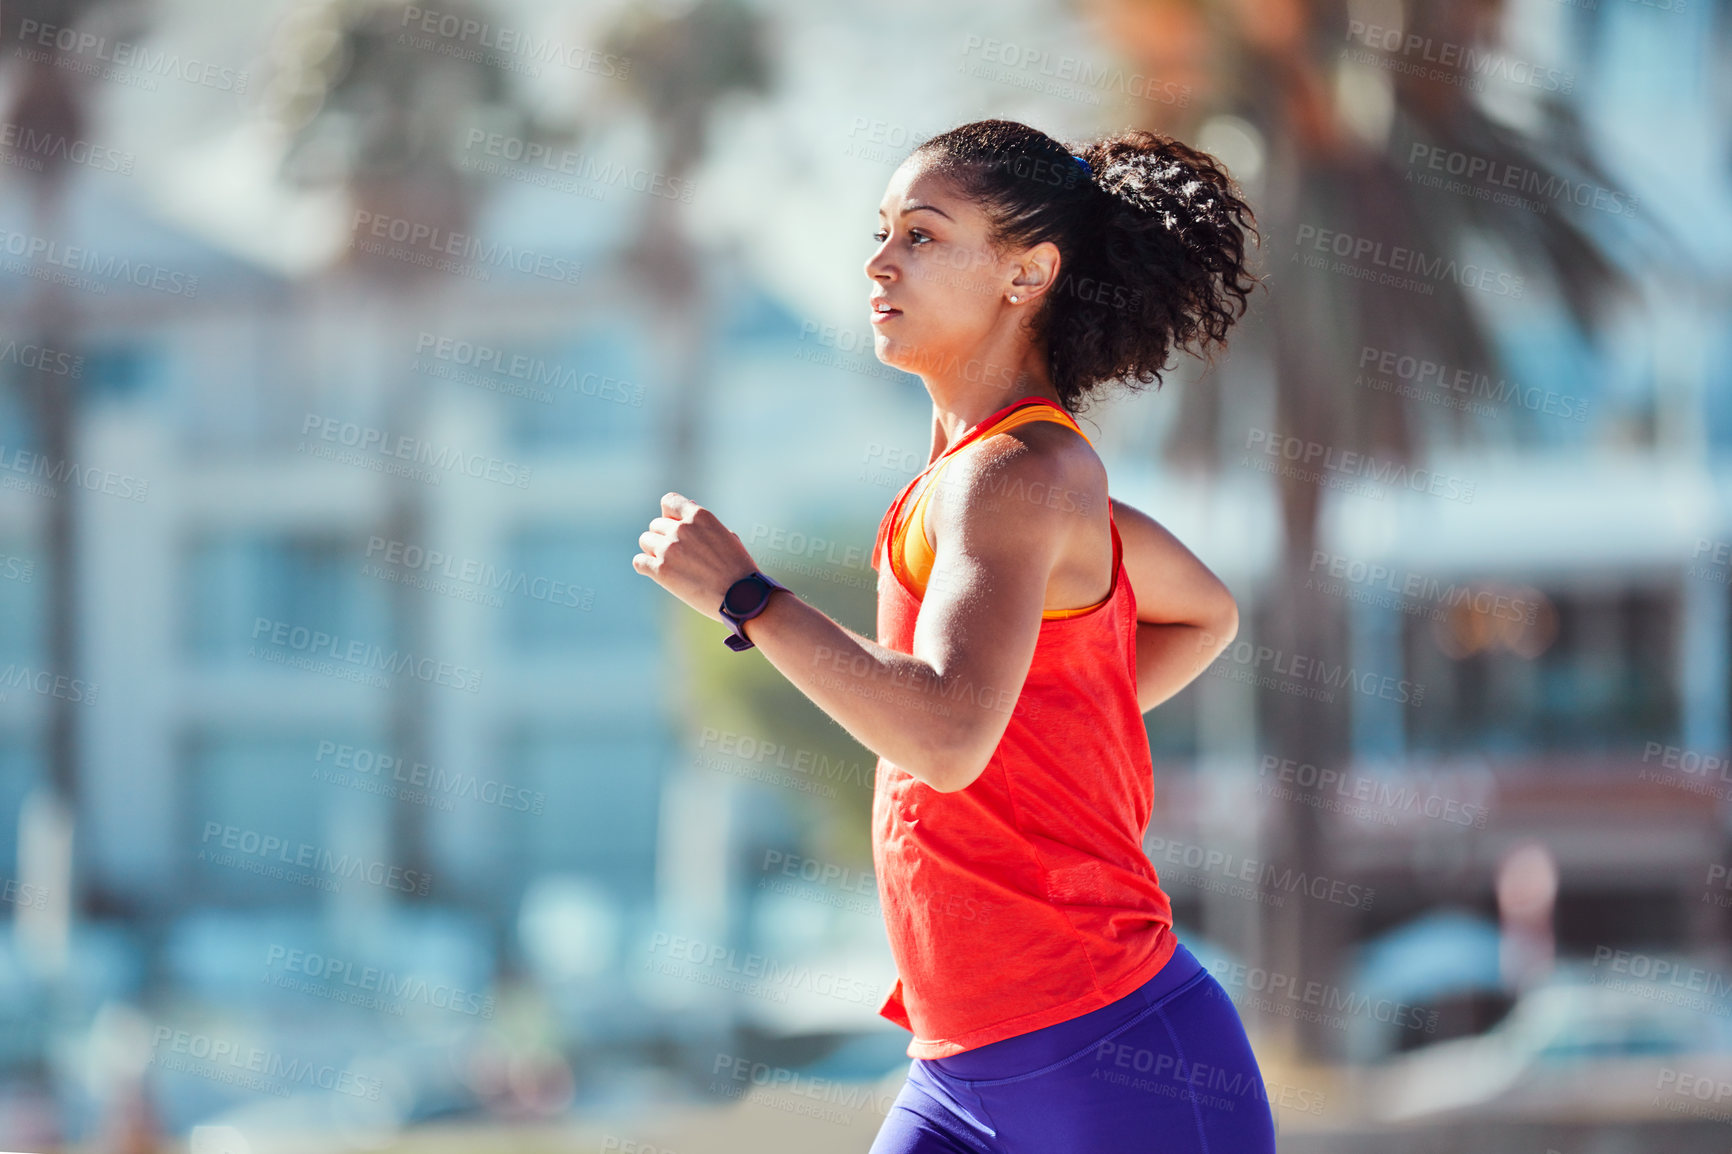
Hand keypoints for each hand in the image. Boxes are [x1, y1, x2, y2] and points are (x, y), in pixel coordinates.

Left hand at [632, 492, 760, 623]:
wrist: (742, 598)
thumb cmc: (739, 569)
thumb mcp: (726, 536)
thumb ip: (703, 524)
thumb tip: (687, 508)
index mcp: (700, 516)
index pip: (669, 502)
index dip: (669, 515)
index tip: (675, 527)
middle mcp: (682, 528)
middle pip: (655, 525)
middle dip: (663, 538)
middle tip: (678, 556)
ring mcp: (669, 548)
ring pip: (645, 541)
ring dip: (653, 551)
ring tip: (670, 566)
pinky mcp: (661, 570)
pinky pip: (639, 562)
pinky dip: (645, 567)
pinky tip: (659, 574)